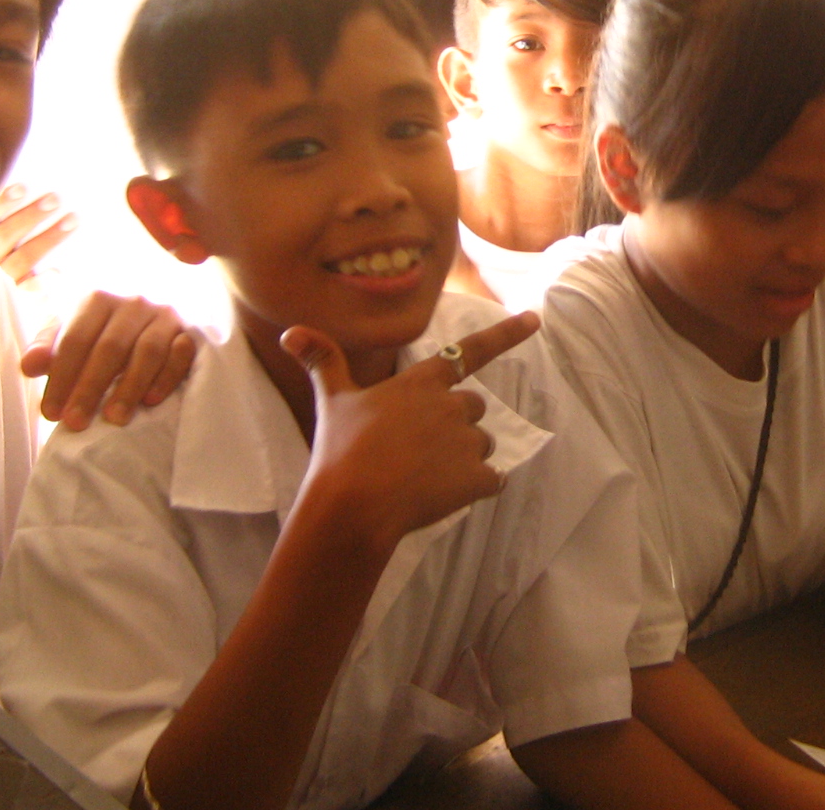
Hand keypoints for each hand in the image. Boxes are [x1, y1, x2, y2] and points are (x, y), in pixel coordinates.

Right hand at [0, 184, 75, 285]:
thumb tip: (24, 188)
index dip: (1, 203)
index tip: (23, 187)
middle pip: (5, 235)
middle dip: (31, 216)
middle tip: (56, 197)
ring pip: (22, 258)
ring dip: (48, 239)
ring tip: (72, 219)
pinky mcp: (11, 300)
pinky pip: (26, 292)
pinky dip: (41, 282)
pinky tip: (57, 272)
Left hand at [24, 292, 197, 429]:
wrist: (150, 312)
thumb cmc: (102, 329)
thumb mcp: (71, 331)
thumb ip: (49, 347)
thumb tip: (29, 365)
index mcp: (97, 299)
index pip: (75, 340)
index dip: (61, 377)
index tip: (51, 413)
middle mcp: (133, 302)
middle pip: (109, 347)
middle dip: (90, 388)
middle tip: (76, 423)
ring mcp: (164, 315)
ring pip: (148, 351)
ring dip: (129, 387)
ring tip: (113, 419)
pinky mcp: (190, 330)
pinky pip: (182, 353)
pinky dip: (167, 377)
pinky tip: (151, 401)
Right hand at [282, 312, 538, 548]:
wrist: (353, 504)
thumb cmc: (341, 449)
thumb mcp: (332, 400)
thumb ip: (322, 361)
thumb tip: (290, 331)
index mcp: (421, 382)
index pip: (469, 351)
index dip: (505, 334)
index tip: (534, 320)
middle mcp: (451, 404)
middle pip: (473, 408)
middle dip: (456, 425)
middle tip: (418, 449)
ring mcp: (466, 441)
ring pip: (482, 445)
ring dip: (464, 459)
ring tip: (423, 476)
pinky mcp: (476, 478)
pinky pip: (492, 481)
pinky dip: (476, 489)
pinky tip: (444, 497)